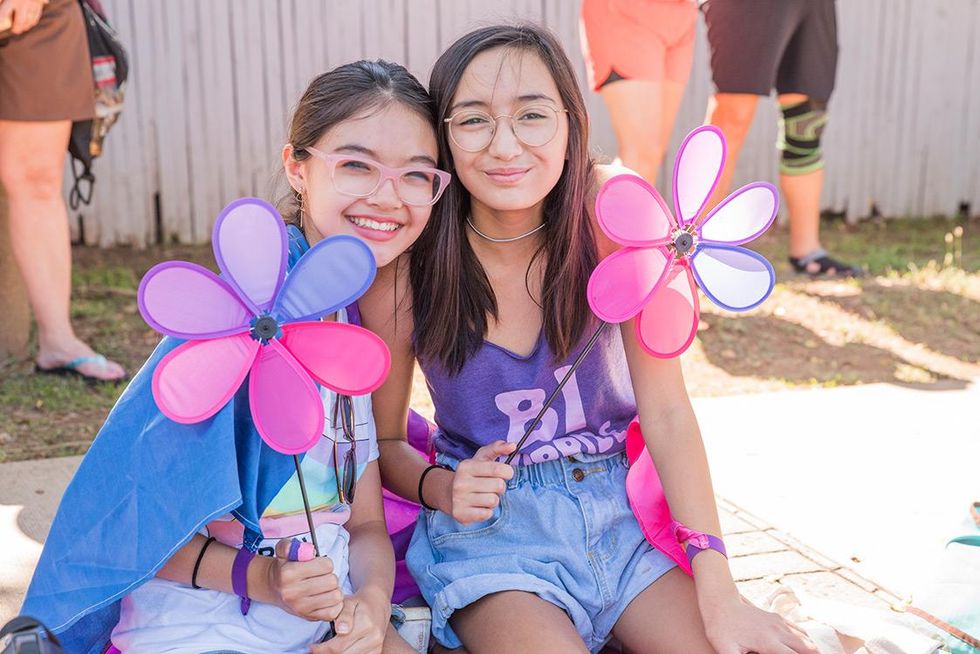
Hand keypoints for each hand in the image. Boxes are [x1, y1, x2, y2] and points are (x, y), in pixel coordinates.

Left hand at [0, 0, 46, 34]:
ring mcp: (32, 4)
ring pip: (30, 20)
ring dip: (26, 26)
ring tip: (23, 29)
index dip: (1, 20)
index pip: (3, 13)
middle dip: (17, 28)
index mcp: (11, 0)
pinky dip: (34, 20)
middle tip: (15, 31)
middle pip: (20, 21)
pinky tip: (31, 23)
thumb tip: (0, 4)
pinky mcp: (39, 2)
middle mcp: (22, 3)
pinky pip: (37, 14)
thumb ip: (1, 0)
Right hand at [265, 539, 343, 621]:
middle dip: (330, 576)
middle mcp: (293, 592)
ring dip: (333, 590)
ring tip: (324, 587)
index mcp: (288, 574)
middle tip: (322, 577)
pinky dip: (334, 604)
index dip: (325, 563)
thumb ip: (291, 545)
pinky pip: (334, 611)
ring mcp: (301, 608)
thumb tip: (309, 549)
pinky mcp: (308, 618)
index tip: (318, 565)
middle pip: (332, 581)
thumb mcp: (283, 551)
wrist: (274, 589)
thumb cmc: (284, 567)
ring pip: (336, 596)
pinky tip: (326, 598)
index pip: (326, 565)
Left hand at [310, 589, 388, 653]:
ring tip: (326, 650)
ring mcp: (377, 645)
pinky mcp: (377, 651)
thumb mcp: (348, 602)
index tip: (312, 647)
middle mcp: (374, 636)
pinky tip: (340, 650)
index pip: (338, 645)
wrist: (377, 603)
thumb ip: (344, 615)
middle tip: (317, 650)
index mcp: (365, 623)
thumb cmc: (358, 603)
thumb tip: (341, 630)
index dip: (322, 649)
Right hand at [450, 440, 514, 523]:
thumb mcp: (482, 458)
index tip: (505, 473)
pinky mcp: (461, 514)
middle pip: (499, 486)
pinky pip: (487, 514)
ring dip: (493, 500)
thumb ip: (498, 448)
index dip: (508, 472)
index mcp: (466, 466)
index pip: (498, 469)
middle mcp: (461, 482)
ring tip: (484, 496)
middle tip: (491, 486)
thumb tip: (513, 445)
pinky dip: (487, 511)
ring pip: (494, 501)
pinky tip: (479, 506)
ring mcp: (459, 499)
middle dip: (500, 487)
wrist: (448, 494)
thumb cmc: (472, 475)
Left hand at [702, 595, 817, 653]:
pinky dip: (806, 642)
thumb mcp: (726, 650)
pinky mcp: (778, 619)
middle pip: (808, 648)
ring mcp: (779, 623)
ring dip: (810, 650)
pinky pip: (800, 631)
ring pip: (806, 640)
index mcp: (768, 642)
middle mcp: (778, 632)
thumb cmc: (720, 629)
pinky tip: (804, 648)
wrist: (720, 603)